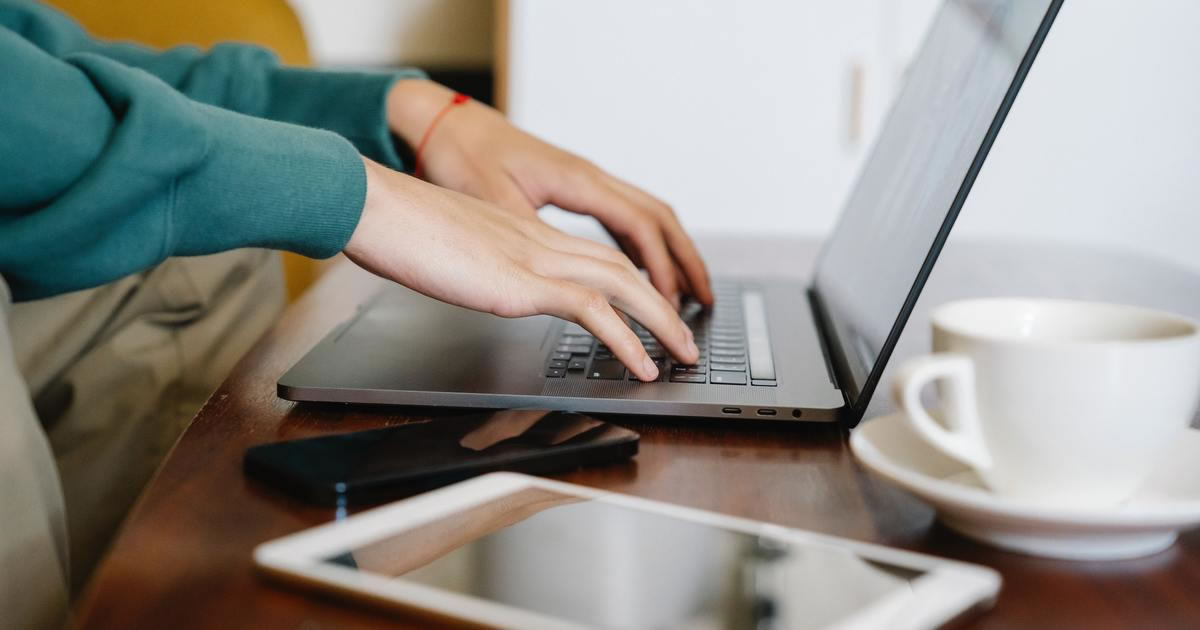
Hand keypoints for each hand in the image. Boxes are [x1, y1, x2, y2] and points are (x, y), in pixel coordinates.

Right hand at [343, 157, 699, 380]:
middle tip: (686, 338)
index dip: (631, 284)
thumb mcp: (451, 251)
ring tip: (683, 354)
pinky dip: (627, 340)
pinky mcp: (521, 282)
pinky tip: (642, 365)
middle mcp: (539, 242)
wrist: (374, 206)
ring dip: (661, 322)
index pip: (595, 257)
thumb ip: (477, 267)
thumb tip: (481, 285)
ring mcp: (534, 258)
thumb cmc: (397, 229)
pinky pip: (592, 311)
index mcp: (524, 235)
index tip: (651, 310)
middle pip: (623, 269)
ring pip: (622, 285)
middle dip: (663, 304)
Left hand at [386, 79, 713, 308]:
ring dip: (670, 254)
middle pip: (660, 219)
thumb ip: (530, 239)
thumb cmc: (463, 154)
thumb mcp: (492, 201)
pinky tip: (640, 270)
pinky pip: (623, 217)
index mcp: (578, 181)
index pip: (640, 227)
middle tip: (705, 302)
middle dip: (686, 262)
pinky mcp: (572, 187)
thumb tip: (562, 279)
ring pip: (646, 216)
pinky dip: (642, 246)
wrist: (444, 122)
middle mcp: (590, 177)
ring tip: (685, 293)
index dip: (661, 270)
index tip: (671, 307)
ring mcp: (584, 180)